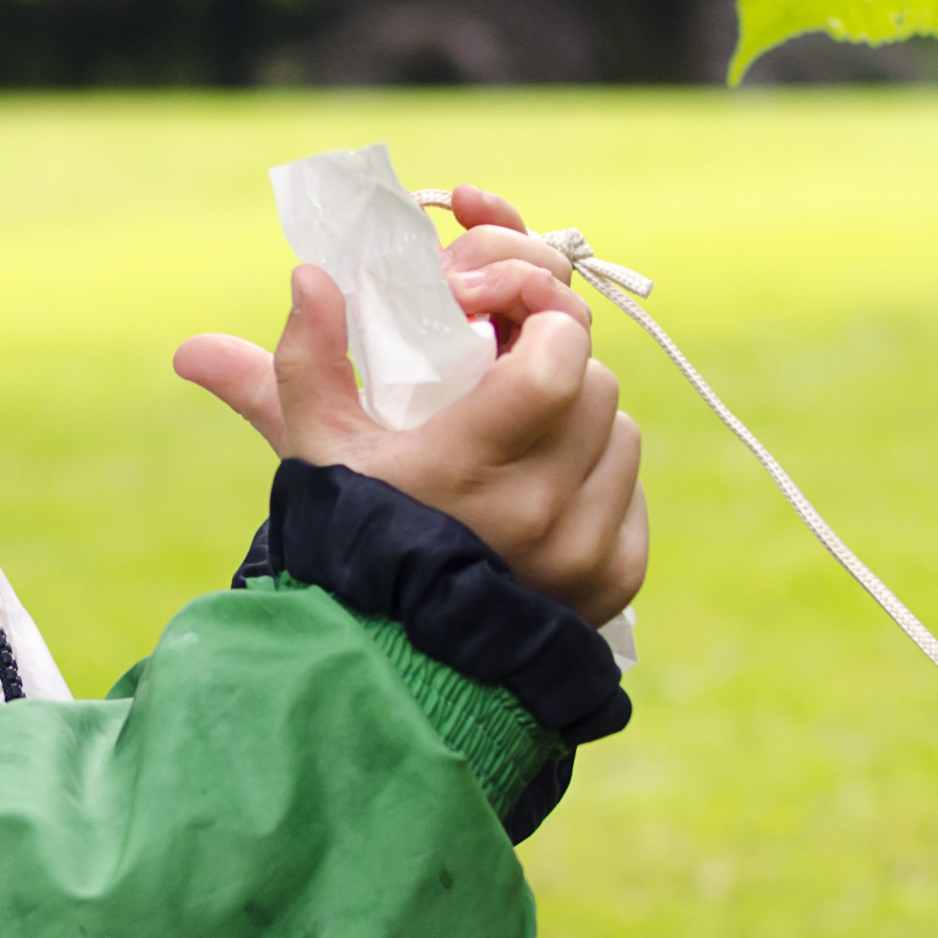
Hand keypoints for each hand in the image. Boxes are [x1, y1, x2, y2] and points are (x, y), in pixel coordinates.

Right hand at [175, 184, 648, 622]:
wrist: (395, 662)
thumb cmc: (351, 542)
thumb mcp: (317, 453)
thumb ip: (306, 361)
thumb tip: (309, 276)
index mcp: (465, 469)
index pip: (556, 361)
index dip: (543, 320)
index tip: (504, 321)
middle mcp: (537, 513)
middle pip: (593, 382)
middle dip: (554, 361)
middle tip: (509, 368)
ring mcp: (583, 551)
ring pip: (621, 432)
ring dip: (580, 418)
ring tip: (525, 433)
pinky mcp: (616, 579)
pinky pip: (631, 493)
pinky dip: (599, 478)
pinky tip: (549, 488)